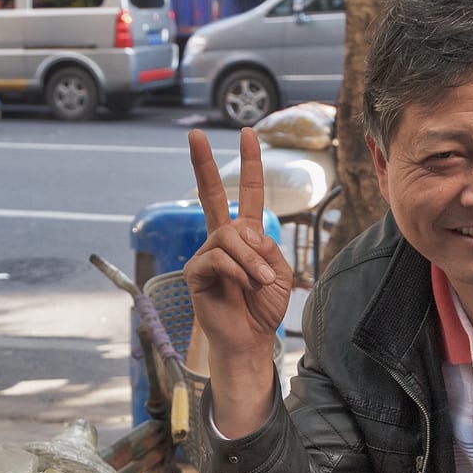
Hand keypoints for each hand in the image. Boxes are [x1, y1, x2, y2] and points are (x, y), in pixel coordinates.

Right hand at [183, 127, 292, 436]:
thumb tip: (242, 234)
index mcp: (246, 236)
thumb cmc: (264, 306)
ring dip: (251, 259)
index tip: (247, 134)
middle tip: (194, 135)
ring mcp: (206, 254)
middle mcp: (222, 240)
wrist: (250, 338)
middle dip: (202, 164)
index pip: (245, 194)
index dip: (248, 165)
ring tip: (259, 282)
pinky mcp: (195, 272)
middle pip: (209, 195)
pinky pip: (218, 257)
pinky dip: (237, 271)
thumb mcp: (278, 271)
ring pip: (228, 235)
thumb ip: (265, 246)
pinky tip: (243, 286)